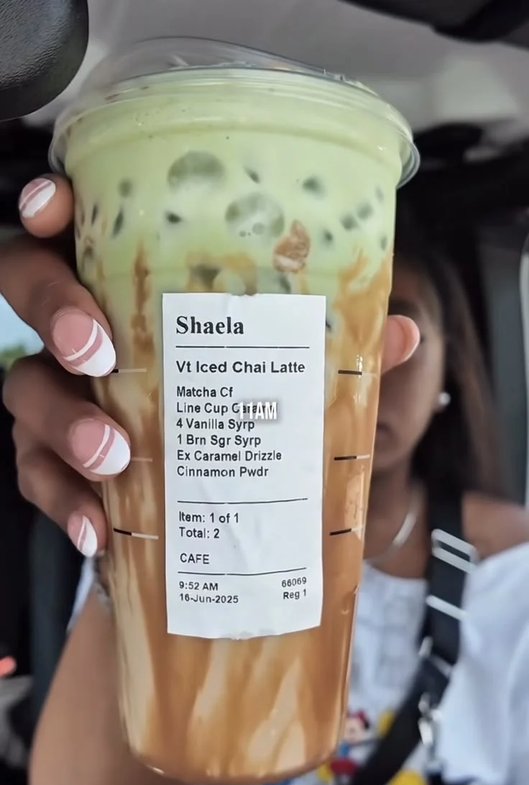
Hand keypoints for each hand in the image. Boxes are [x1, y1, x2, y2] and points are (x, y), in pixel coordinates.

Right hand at [1, 175, 419, 556]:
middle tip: (96, 347)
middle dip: (53, 308)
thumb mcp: (294, 374)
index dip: (50, 207)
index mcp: (134, 282)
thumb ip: (336, 349)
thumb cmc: (250, 409)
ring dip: (65, 421)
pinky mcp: (60, 462)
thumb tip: (400, 330)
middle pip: (30, 288)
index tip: (53, 207)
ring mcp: (63, 393)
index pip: (75, 223)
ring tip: (115, 454)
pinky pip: (41, 477)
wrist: (228, 498)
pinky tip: (99, 528)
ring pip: (25, 391)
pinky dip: (66, 503)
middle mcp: (85, 327)